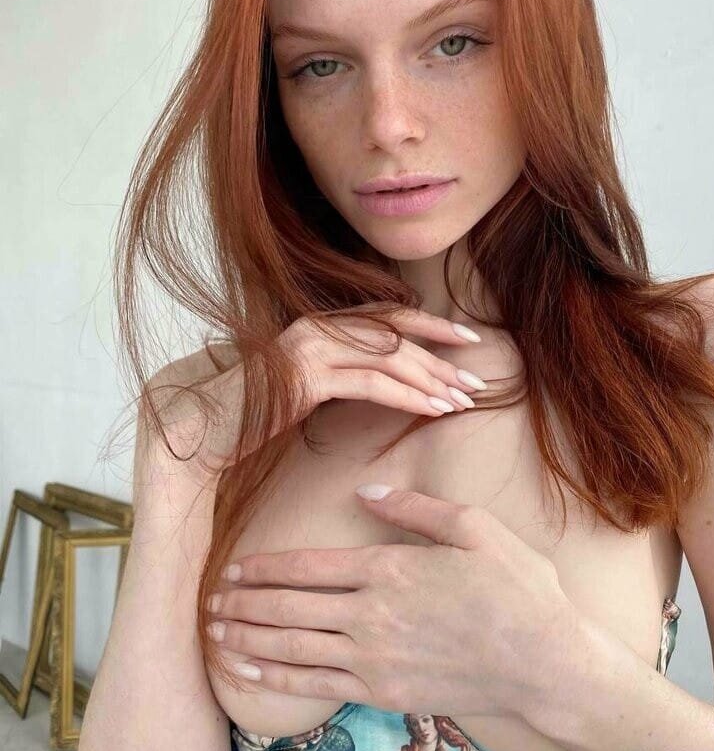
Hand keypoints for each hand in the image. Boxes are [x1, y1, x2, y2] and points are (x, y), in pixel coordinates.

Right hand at [141, 304, 485, 484]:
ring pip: (388, 356)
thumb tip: (378, 378)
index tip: (468, 340)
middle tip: (477, 379)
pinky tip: (432, 409)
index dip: (430, 326)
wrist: (198, 434)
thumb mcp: (301, 389)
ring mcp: (309, 347)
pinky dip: (407, 395)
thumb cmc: (248, 417)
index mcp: (317, 326)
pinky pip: (369, 383)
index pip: (386, 317)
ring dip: (431, 379)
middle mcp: (315, 327)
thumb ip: (335, 374)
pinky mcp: (304, 376)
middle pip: (395, 333)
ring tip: (463, 401)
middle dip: (441, 356)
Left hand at [205, 487, 576, 717]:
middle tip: (209, 600)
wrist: (545, 661)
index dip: (263, 567)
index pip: (307, 566)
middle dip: (243, 603)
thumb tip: (366, 487)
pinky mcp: (384, 692)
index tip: (232, 567)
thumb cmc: (517, 588)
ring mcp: (375, 658)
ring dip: (247, 640)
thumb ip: (414, 507)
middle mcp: (371, 614)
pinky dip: (275, 679)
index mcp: (389, 567)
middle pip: (288, 607)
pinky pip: (316, 685)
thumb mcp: (474, 526)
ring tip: (215, 633)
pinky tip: (249, 673)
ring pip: (292, 647)